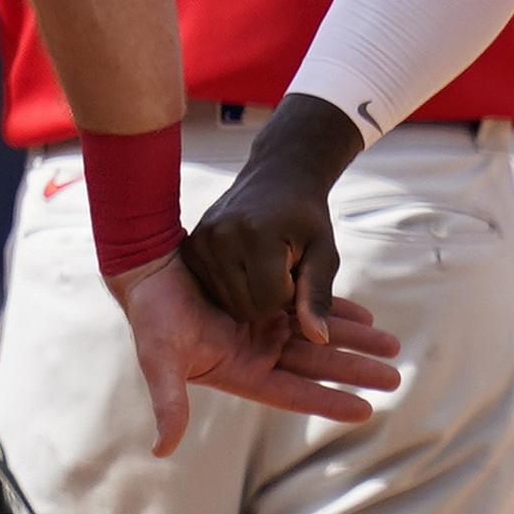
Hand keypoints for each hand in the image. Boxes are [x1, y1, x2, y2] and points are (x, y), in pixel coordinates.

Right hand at [105, 255, 403, 457]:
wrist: (148, 272)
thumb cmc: (152, 317)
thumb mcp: (160, 360)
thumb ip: (168, 403)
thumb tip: (161, 450)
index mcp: (242, 372)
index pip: (294, 394)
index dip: (328, 401)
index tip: (366, 411)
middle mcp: (260, 352)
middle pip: (318, 363)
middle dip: (355, 368)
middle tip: (395, 375)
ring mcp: (266, 325)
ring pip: (320, 333)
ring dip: (355, 338)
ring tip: (391, 343)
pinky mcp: (267, 296)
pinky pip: (309, 302)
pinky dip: (335, 306)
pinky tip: (365, 311)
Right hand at [179, 96, 363, 337]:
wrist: (278, 175)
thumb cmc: (306, 218)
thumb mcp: (323, 254)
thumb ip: (319, 296)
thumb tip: (320, 338)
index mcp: (256, 236)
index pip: (269, 302)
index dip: (289, 294)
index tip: (295, 268)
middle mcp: (221, 237)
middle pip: (246, 307)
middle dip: (269, 298)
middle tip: (280, 267)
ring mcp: (201, 241)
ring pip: (228, 303)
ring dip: (251, 294)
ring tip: (263, 265)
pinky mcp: (190, 247)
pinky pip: (213, 291)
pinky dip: (233, 287)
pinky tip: (245, 265)